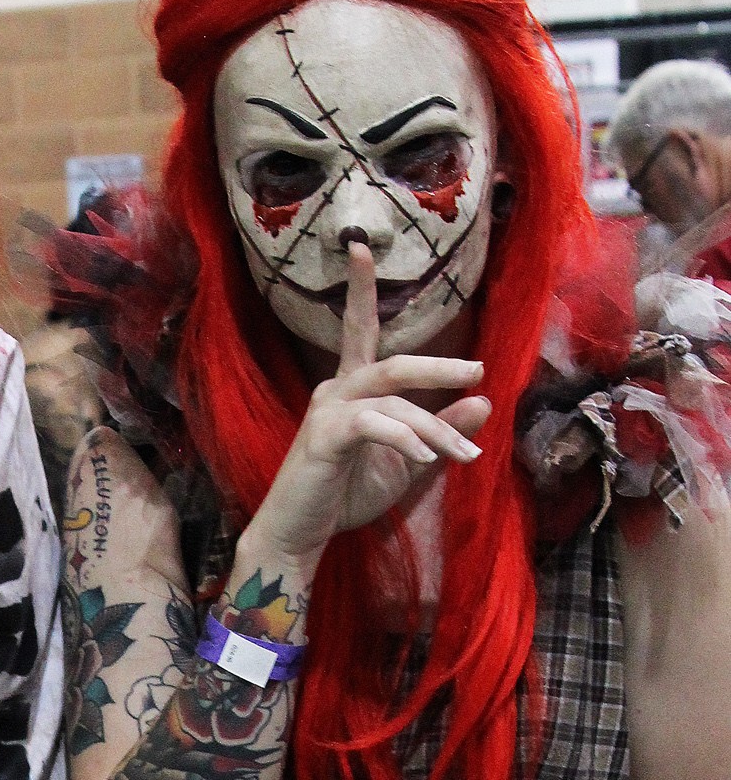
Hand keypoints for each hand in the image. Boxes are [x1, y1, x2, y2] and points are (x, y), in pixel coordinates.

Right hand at [242, 243, 490, 567]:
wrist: (300, 534)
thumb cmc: (344, 496)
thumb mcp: (408, 462)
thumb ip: (441, 429)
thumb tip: (483, 400)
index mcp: (351, 390)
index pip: (358, 330)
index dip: (360, 289)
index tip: (360, 247)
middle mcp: (335, 390)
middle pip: (392, 362)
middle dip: (437, 366)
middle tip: (478, 372)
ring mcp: (326, 411)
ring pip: (392, 397)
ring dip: (436, 426)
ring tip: (465, 454)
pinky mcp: (323, 437)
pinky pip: (374, 425)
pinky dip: (407, 439)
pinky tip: (428, 460)